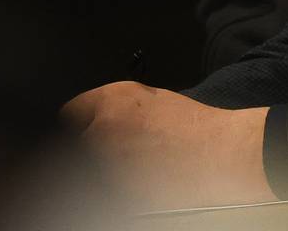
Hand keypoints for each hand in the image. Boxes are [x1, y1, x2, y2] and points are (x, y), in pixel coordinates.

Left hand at [62, 82, 274, 209]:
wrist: (219, 152)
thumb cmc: (193, 125)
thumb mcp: (151, 99)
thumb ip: (115, 106)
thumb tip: (90, 119)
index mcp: (110, 101)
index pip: (68, 113)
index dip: (74, 124)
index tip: (74, 132)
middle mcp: (102, 129)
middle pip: (73, 142)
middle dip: (86, 145)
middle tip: (113, 150)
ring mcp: (107, 162)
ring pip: (89, 167)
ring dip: (99, 166)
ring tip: (133, 163)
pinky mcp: (117, 189)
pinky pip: (105, 186)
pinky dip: (114, 184)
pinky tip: (139, 177)